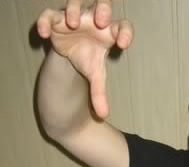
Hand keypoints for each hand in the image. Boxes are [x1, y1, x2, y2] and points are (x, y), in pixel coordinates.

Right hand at [37, 0, 133, 117]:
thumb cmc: (88, 58)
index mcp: (109, 32)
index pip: (122, 27)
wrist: (71, 53)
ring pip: (75, 3)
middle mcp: (94, 19)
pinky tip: (44, 33)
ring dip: (74, 10)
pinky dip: (46, 20)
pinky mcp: (56, 19)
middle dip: (102, 8)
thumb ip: (99, 93)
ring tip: (72, 23)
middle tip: (101, 20)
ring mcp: (75, 17)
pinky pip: (50, 14)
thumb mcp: (95, 75)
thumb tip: (103, 115)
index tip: (123, 44)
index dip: (125, 32)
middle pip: (102, 4)